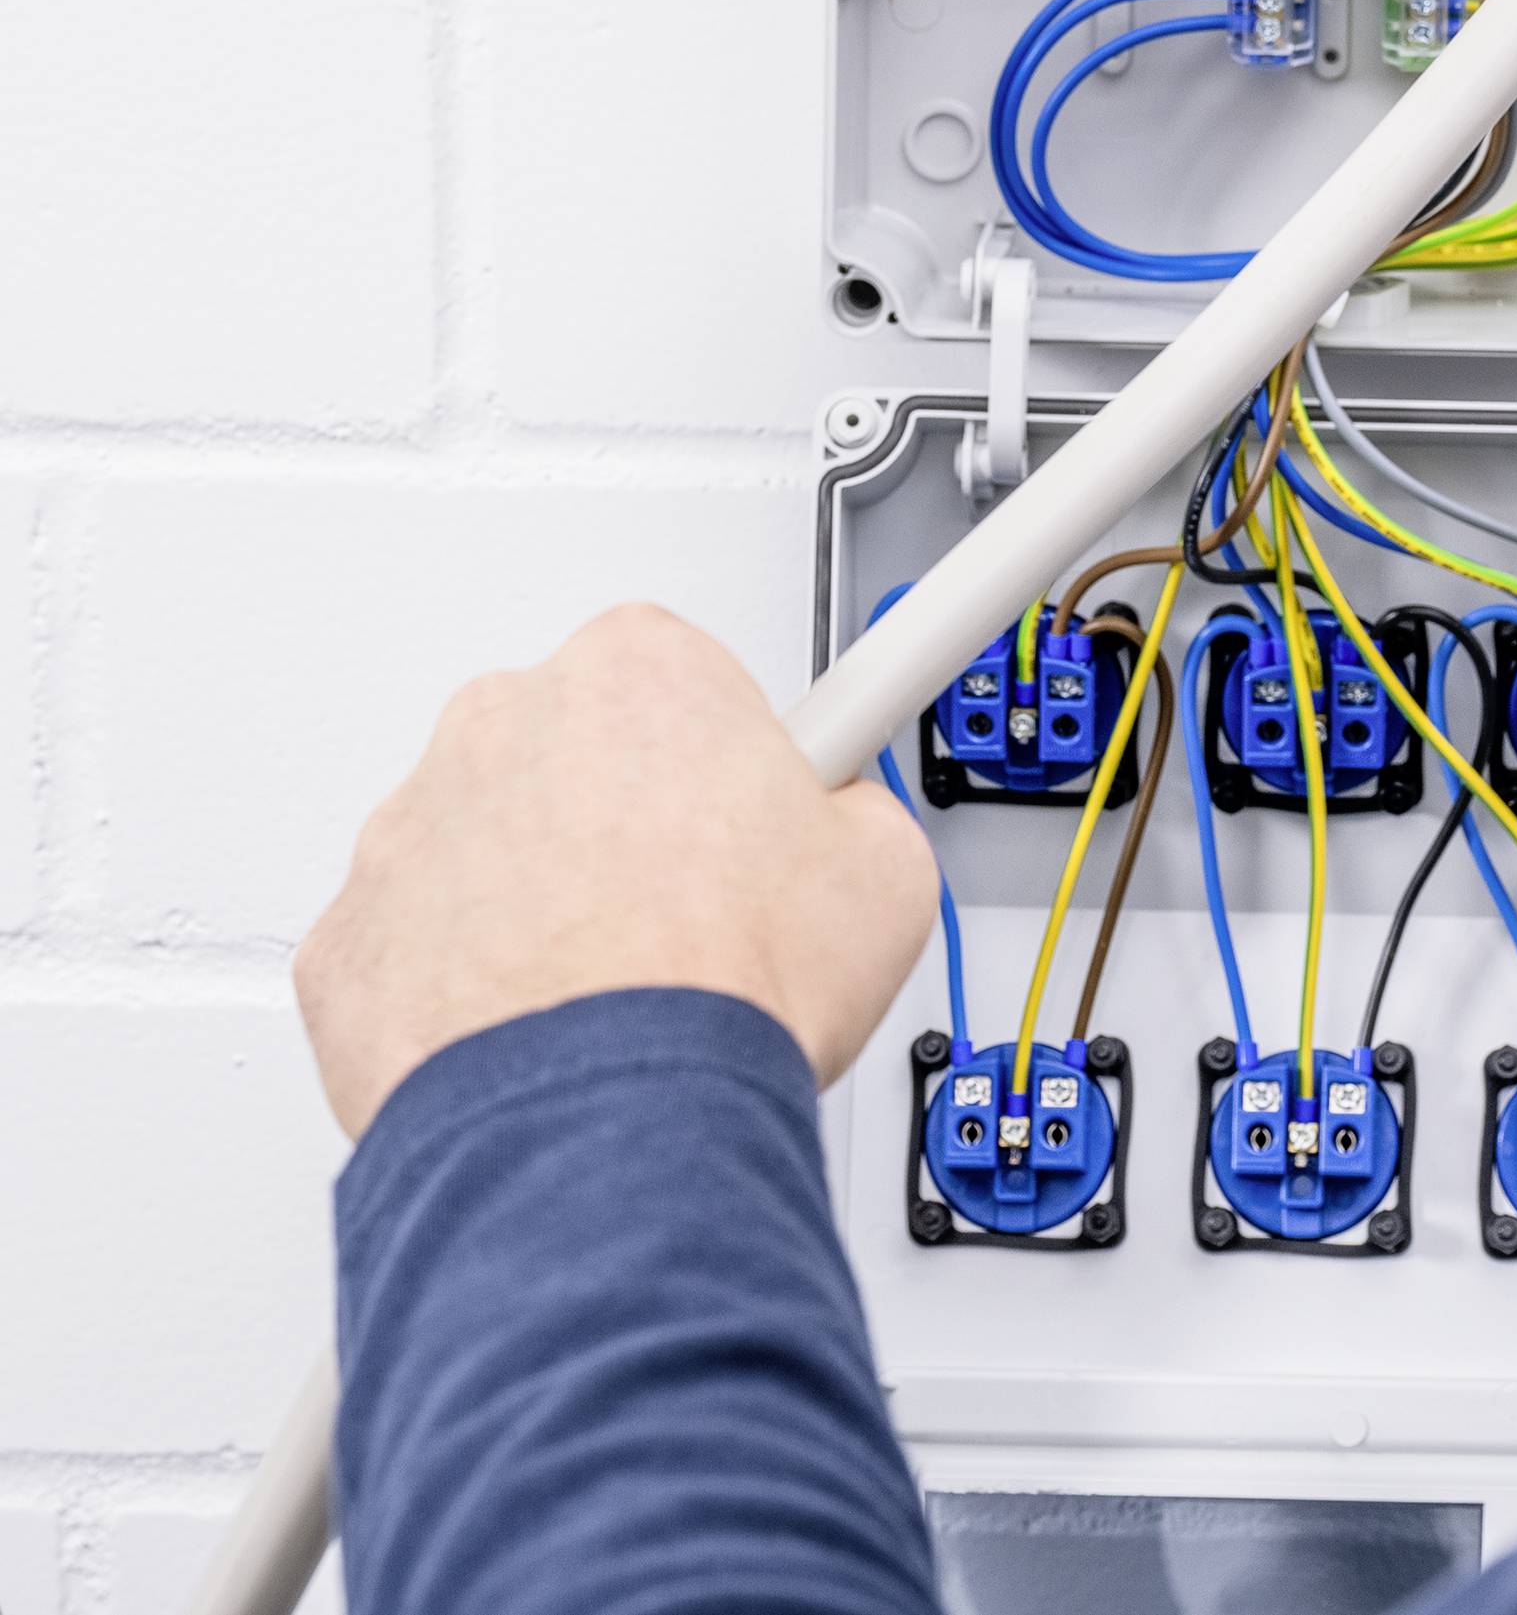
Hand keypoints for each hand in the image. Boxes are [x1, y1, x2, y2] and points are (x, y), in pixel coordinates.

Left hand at [295, 604, 932, 1139]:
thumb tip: (842, 830)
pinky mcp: (349, 939)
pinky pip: (413, 946)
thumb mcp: (885, 867)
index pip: (697, 681)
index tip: (759, 804)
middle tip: (698, 918)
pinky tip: (544, 1034)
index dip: (739, 760)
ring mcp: (412, 829)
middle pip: (582, 753)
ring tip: (621, 997)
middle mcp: (508, 721)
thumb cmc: (723, 987)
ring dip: (542, 902)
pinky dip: (465, 987)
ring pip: (488, 847)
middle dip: (631, 822)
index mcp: (639, 669)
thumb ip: (852, 810)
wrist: (606, 1131)